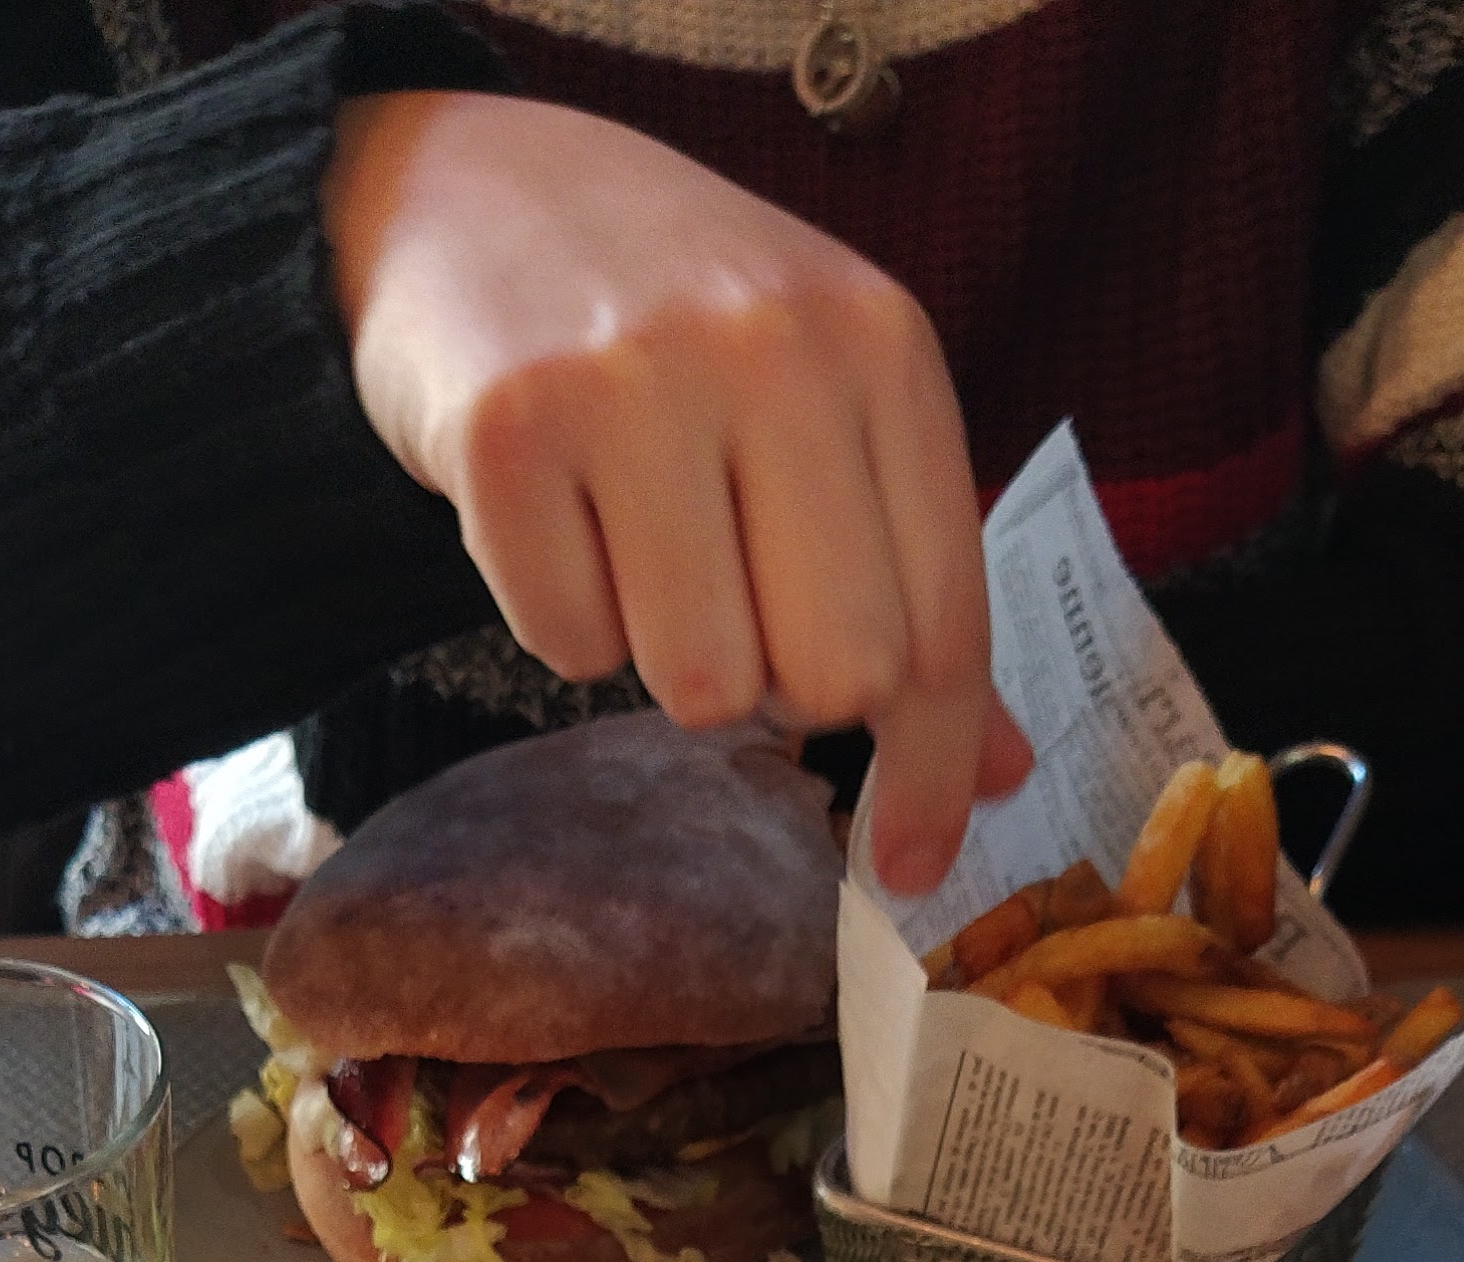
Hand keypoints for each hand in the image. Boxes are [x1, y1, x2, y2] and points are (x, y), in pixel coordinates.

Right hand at [325, 89, 1029, 895]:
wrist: (469, 195)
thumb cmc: (672, 329)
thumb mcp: (827, 409)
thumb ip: (915, 581)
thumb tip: (994, 775)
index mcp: (882, 346)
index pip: (942, 621)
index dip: (931, 770)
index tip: (913, 863)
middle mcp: (773, 348)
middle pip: (832, 676)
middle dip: (783, 693)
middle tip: (734, 607)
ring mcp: (633, 382)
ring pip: (700, 681)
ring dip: (668, 659)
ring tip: (639, 545)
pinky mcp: (508, 431)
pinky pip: (568, 645)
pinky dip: (564, 620)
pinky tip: (557, 520)